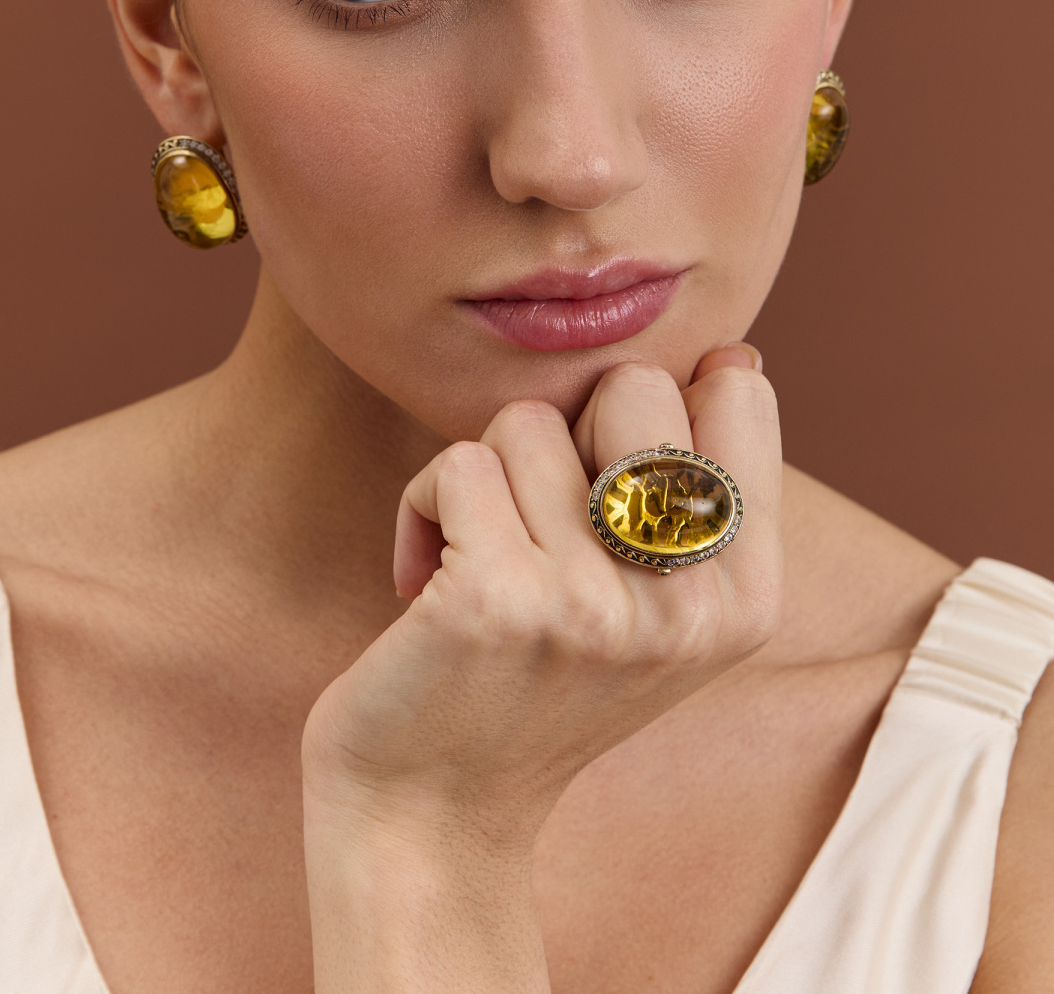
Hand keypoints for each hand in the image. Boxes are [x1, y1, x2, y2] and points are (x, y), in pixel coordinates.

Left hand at [302, 345, 781, 840]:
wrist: (433, 812)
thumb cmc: (537, 683)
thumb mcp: (659, 607)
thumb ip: (700, 492)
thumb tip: (736, 355)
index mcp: (746, 598)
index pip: (739, 394)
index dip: (653, 413)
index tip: (607, 488)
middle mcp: (687, 604)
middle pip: (634, 383)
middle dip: (566, 431)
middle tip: (542, 523)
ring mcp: (595, 604)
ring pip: (526, 421)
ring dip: (484, 480)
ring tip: (482, 560)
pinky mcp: (498, 599)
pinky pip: (456, 462)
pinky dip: (422, 507)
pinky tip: (424, 581)